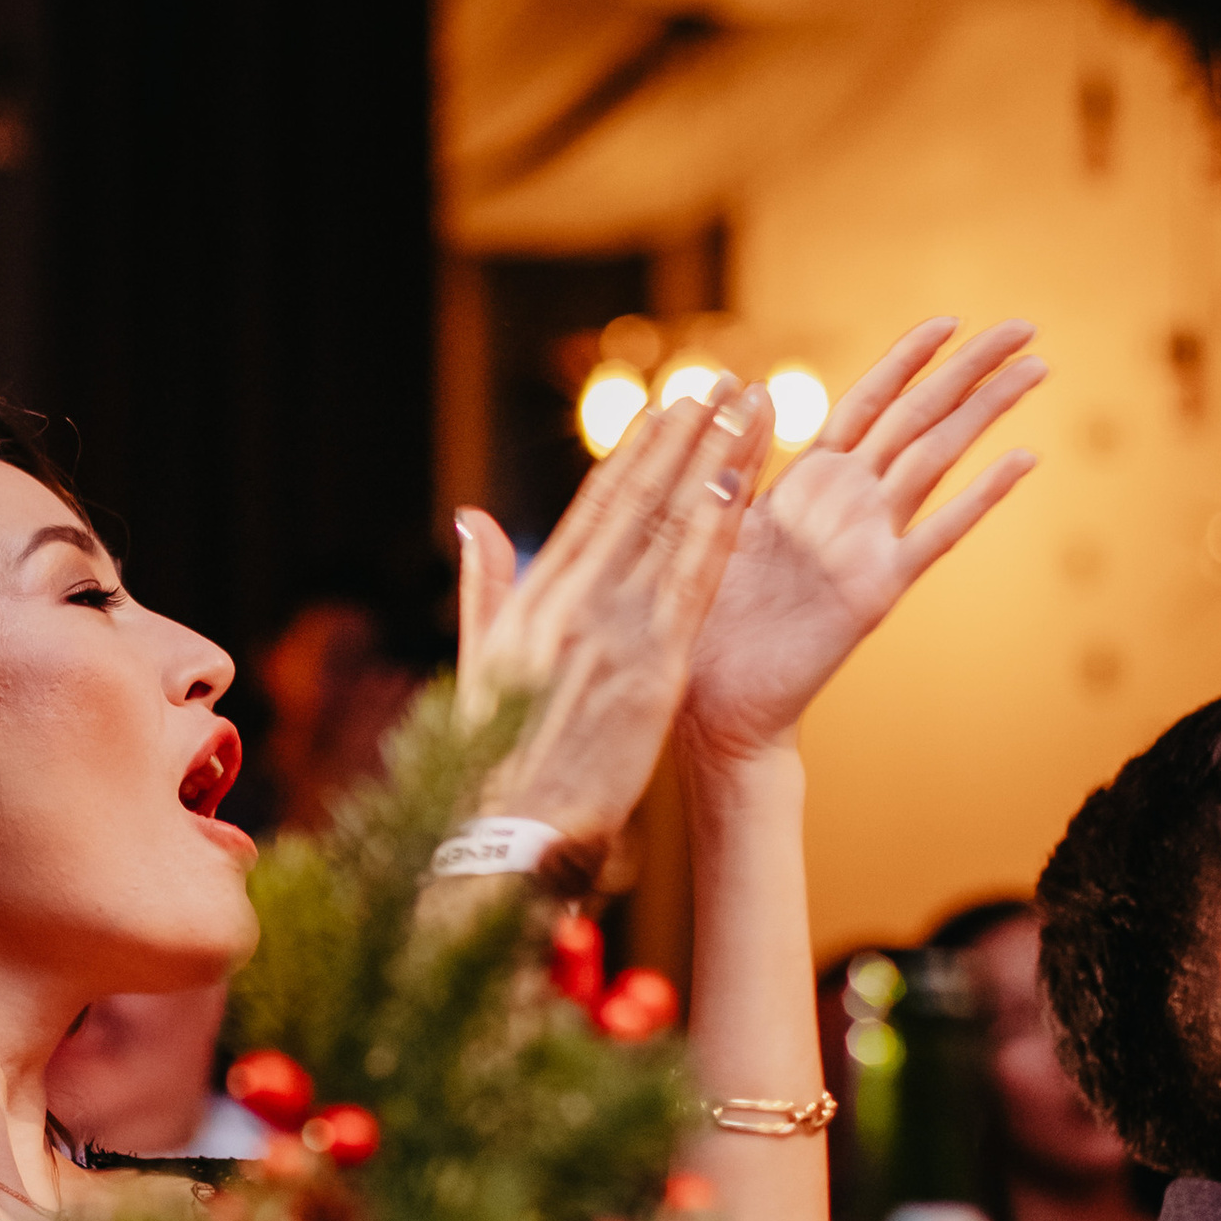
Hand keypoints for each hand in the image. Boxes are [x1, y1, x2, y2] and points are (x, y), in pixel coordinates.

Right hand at [455, 381, 772, 849]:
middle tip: (720, 384)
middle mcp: (574, 604)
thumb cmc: (492, 760)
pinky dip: (720, 529)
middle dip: (684, 437)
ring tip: (746, 410)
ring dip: (715, 462)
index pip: (594, 508)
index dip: (635, 454)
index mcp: (534, 600)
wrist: (510, 835)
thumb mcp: (479, 664)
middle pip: (640, 501)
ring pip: (674, 527)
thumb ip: (484, 585)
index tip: (667, 409)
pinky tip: (745, 485)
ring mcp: (615, 633)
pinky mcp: (653, 670)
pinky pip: (695, 584)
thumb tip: (475, 518)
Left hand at [679, 320, 1042, 771]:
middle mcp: (847, 506)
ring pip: (937, 459)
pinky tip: (1023, 460)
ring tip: (1036, 370)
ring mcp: (868, 544)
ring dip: (986, 413)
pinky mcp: (876, 589)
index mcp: (805, 486)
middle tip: (1026, 327)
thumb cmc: (704, 622)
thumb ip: (736, 461)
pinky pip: (937, 535)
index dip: (906, 362)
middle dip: (969, 370)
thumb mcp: (710, 523)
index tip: (948, 320)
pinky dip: (980, 496)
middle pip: (918, 419)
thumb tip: (748, 385)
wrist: (714, 705)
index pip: (866, 405)